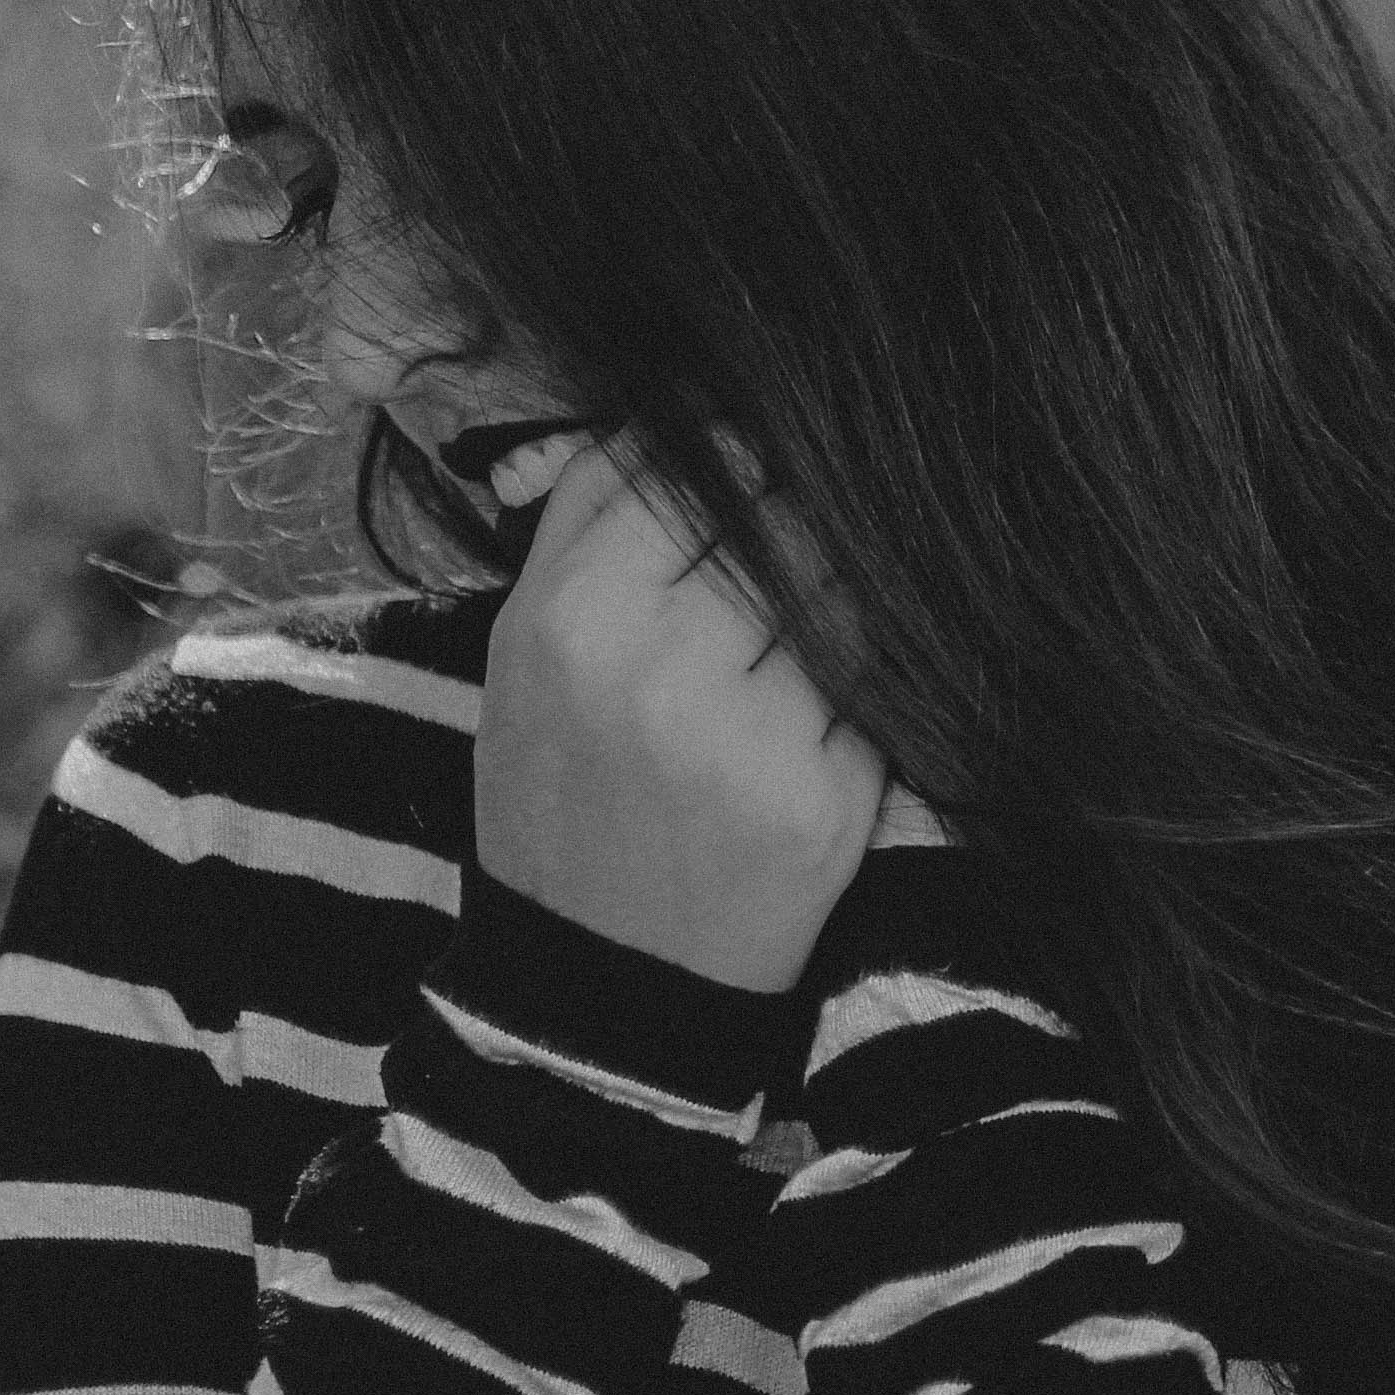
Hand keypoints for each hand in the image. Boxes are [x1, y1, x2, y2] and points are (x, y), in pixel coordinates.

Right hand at [473, 432, 887, 997]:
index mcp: (574, 620)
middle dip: (791, 517)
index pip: (688, 468)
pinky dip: (860, 675)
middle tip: (782, 548)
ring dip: (835, 590)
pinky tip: (818, 703)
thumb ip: (589, 521)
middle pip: (779, 518)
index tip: (742, 468)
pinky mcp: (830, 798)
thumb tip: (674, 411)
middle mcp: (664, 672)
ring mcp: (756, 738)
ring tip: (796, 631)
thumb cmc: (558, 793)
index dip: (727, 457)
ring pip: (840, 590)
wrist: (601, 983)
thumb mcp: (522, 653)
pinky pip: (872, 682)